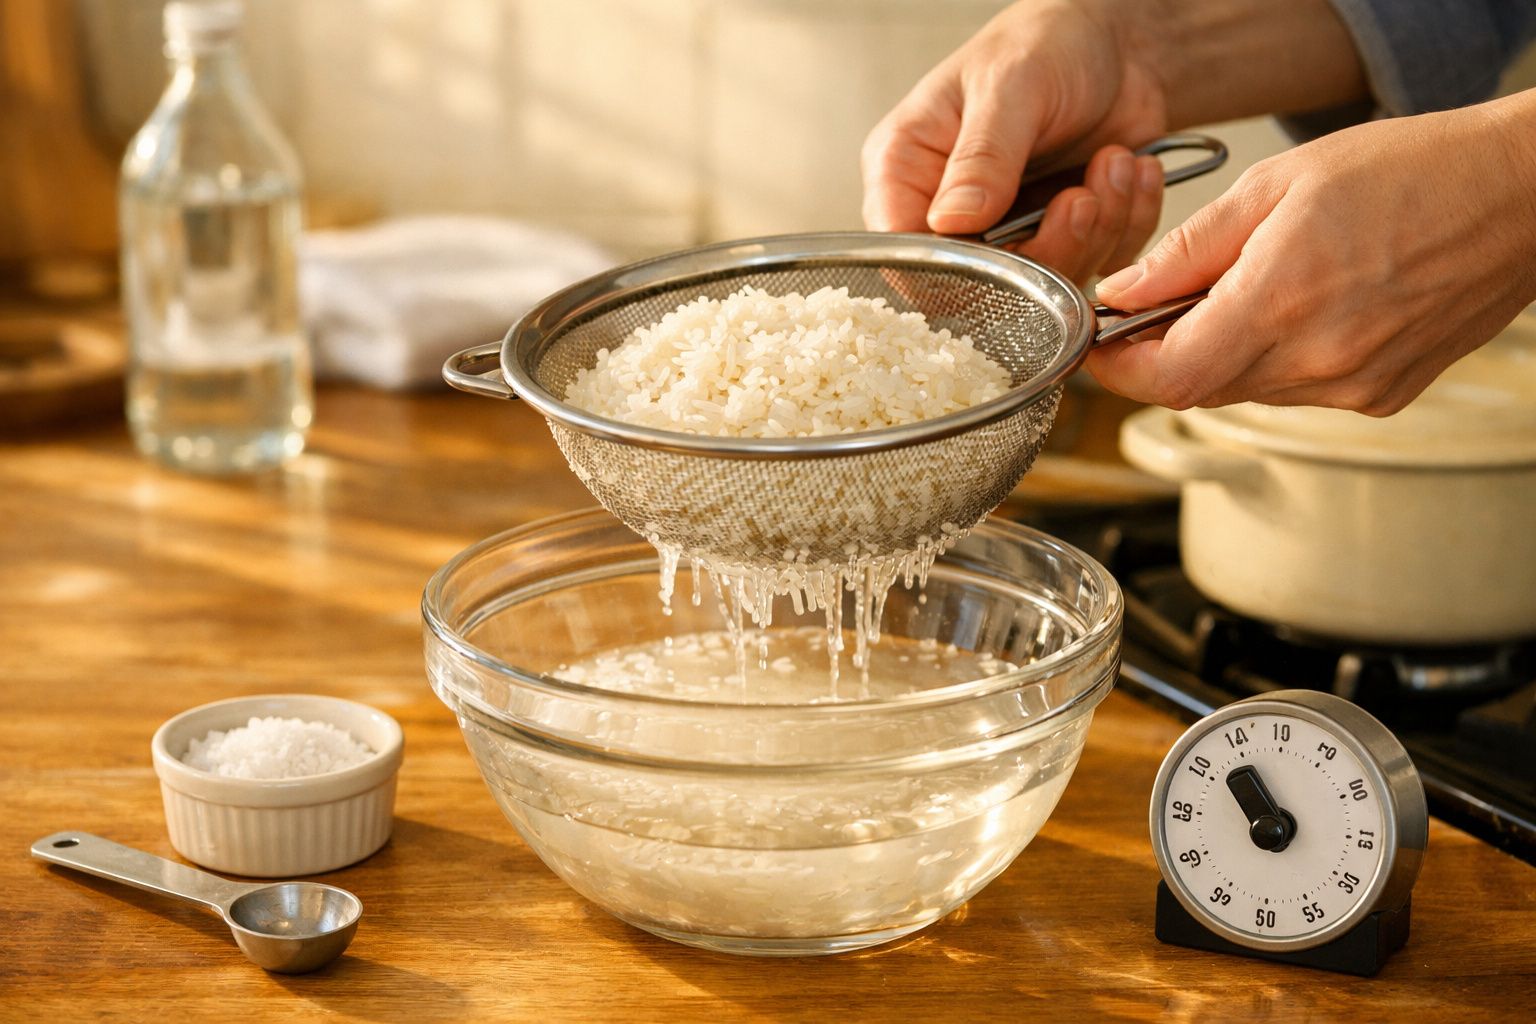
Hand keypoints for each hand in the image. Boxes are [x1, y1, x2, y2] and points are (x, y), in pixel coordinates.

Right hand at [860, 0, 1170, 282]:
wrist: (1121, 41)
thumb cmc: (1047, 43)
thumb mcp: (1011, 84)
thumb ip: (982, 156)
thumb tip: (950, 221)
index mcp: (907, 171)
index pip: (904, 254)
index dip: (954, 271)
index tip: (1010, 246)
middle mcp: (950, 213)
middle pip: (980, 286)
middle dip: (1047, 250)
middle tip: (1082, 197)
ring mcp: (1008, 234)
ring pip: (1043, 288)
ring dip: (1096, 230)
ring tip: (1113, 162)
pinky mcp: (1063, 240)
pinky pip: (1097, 266)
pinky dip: (1127, 223)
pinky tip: (1129, 169)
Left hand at [1088, 92, 1535, 413]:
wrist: (1521, 196)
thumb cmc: (1412, 171)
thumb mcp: (1277, 185)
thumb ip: (1190, 249)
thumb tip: (1125, 292)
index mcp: (1283, 301)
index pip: (1168, 377)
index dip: (1119, 369)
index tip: (1099, 345)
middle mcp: (1320, 358)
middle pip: (1200, 389)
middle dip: (1166, 353)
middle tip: (1163, 307)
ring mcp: (1354, 385)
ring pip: (1245, 392)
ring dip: (1223, 354)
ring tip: (1252, 290)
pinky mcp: (1380, 396)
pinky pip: (1296, 392)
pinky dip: (1276, 359)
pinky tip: (1305, 308)